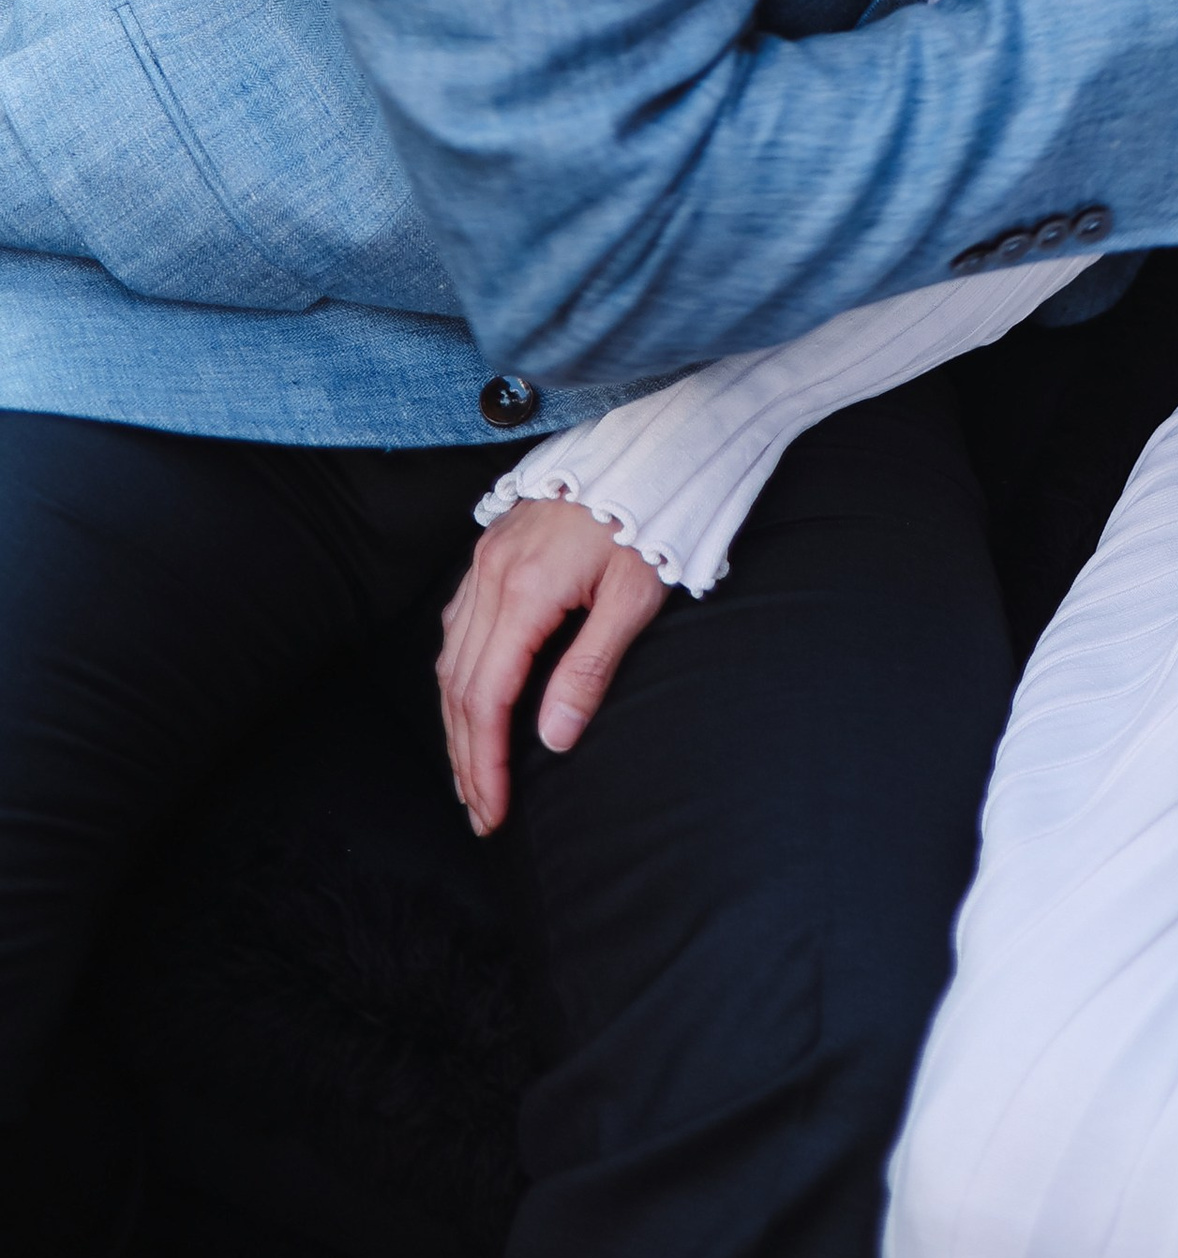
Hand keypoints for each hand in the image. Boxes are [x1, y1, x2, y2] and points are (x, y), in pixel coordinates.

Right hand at [437, 497, 668, 834]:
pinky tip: (468, 701)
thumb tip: (554, 738)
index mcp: (524, 592)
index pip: (488, 699)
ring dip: (456, 722)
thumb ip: (590, 669)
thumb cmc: (648, 518)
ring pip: (450, 657)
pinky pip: (457, 623)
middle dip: (467, 757)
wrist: (642, 446)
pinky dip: (457, 673)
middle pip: (460, 687)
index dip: (486, 762)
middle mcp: (491, 576)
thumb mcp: (634, 598)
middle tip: (479, 811)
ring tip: (470, 772)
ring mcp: (485, 559)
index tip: (493, 809)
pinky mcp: (491, 549)